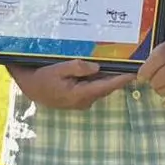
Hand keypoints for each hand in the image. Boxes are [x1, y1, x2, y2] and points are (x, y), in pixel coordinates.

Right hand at [9, 60, 133, 109]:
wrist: (29, 87)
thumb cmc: (42, 77)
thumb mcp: (58, 69)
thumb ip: (77, 68)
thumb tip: (96, 67)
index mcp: (81, 94)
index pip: (107, 86)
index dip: (122, 80)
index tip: (135, 72)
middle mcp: (84, 100)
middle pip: (106, 87)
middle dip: (118, 77)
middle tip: (130, 63)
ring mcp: (81, 101)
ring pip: (100, 88)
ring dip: (108, 78)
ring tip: (118, 63)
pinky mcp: (78, 98)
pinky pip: (93, 88)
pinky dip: (98, 79)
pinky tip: (101, 69)